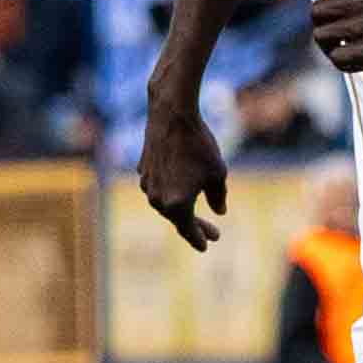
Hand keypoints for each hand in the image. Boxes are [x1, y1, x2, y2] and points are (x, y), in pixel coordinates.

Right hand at [135, 106, 229, 249]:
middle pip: (177, 218)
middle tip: (212, 234)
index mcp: (176, 205)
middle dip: (195, 226)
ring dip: (180, 207)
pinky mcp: (143, 169)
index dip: (199, 238)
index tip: (207, 246)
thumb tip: (219, 211)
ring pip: (165, 203)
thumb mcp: (217, 174)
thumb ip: (218, 197)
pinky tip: (180, 185)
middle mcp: (157, 199)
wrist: (172, 116)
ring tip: (195, 208)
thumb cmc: (199, 145)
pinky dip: (170, 190)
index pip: (189, 230)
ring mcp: (146, 184)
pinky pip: (158, 186)